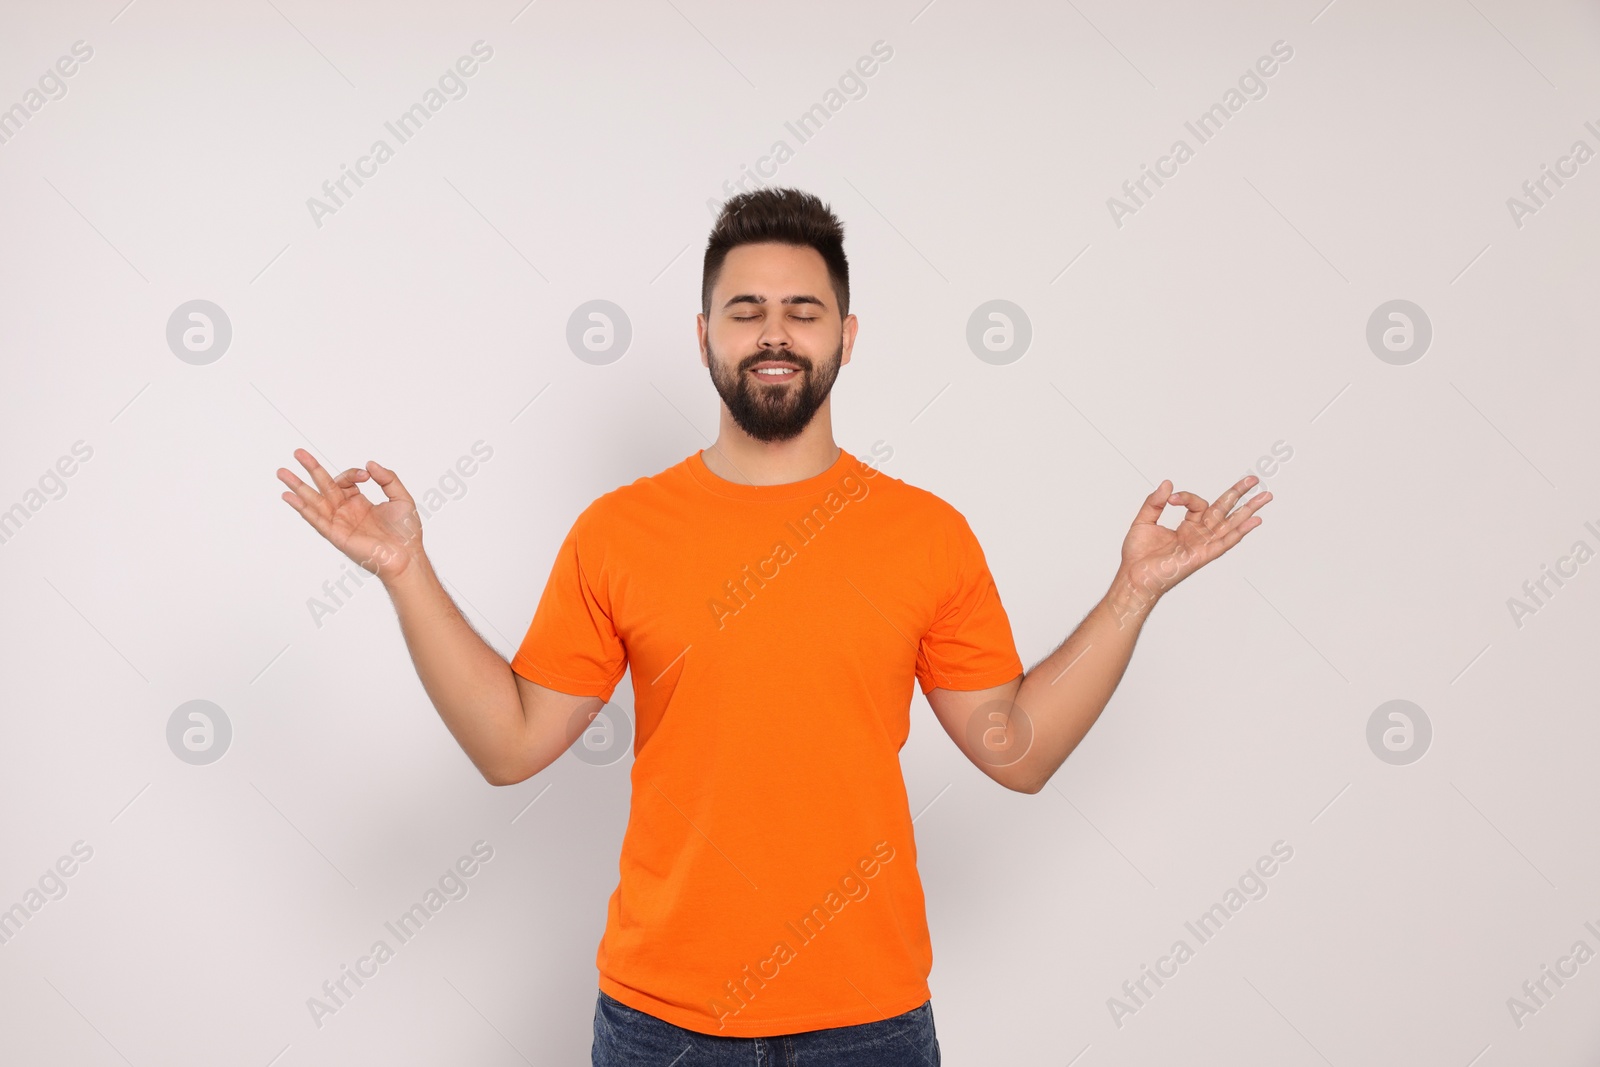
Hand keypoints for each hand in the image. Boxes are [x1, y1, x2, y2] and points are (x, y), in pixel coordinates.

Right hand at [277, 448, 422, 582]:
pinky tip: (289, 496)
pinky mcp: (335, 534)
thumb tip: (369, 463)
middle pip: (323, 486)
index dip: (352, 473)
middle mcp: (346, 511)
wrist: (406, 555)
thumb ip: (387, 478)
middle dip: (311, 469)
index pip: (346, 481)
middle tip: (297, 453)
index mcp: (360, 503)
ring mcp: (339, 522)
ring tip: (282, 472)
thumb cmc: (406, 532)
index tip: (365, 474)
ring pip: (314, 500)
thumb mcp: (401, 497)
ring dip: (298, 486)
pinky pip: (315, 519)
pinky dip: (301, 507)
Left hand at [1117, 474, 1271, 606]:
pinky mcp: (1202, 555)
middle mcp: (1198, 535)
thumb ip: (1155, 502)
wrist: (1134, 576)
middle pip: (1224, 510)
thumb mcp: (1144, 521)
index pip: (1198, 504)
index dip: (1186, 497)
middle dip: (1239, 494)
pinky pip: (1225, 542)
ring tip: (1266, 496)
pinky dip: (1240, 531)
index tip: (1171, 499)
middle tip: (1255, 479)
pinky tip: (1255, 521)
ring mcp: (1203, 545)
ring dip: (1248, 510)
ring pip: (1230, 524)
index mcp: (1187, 527)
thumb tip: (1168, 484)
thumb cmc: (1138, 555)